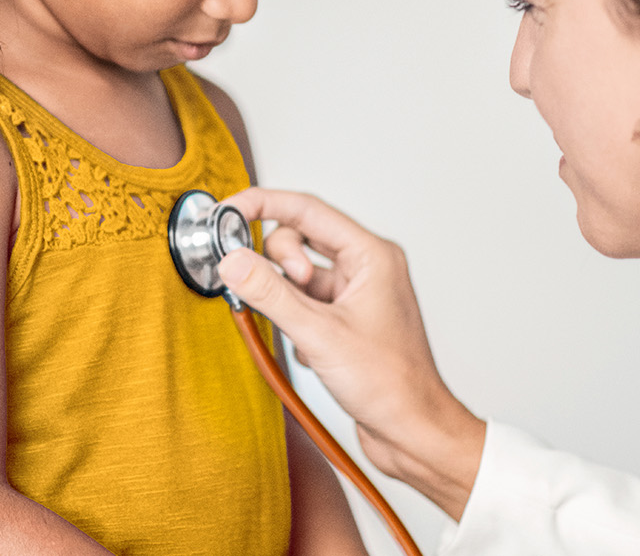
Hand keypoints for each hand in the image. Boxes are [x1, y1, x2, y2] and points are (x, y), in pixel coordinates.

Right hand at [217, 188, 486, 518]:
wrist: (413, 433)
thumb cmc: (391, 385)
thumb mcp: (319, 335)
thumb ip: (270, 294)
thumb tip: (232, 260)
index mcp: (370, 255)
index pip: (306, 210)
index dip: (262, 205)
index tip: (227, 211)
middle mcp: (364, 268)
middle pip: (298, 238)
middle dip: (277, 263)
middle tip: (270, 293)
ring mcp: (353, 294)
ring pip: (296, 274)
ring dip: (283, 298)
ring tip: (297, 331)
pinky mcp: (342, 319)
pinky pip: (300, 303)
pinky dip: (293, 323)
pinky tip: (310, 353)